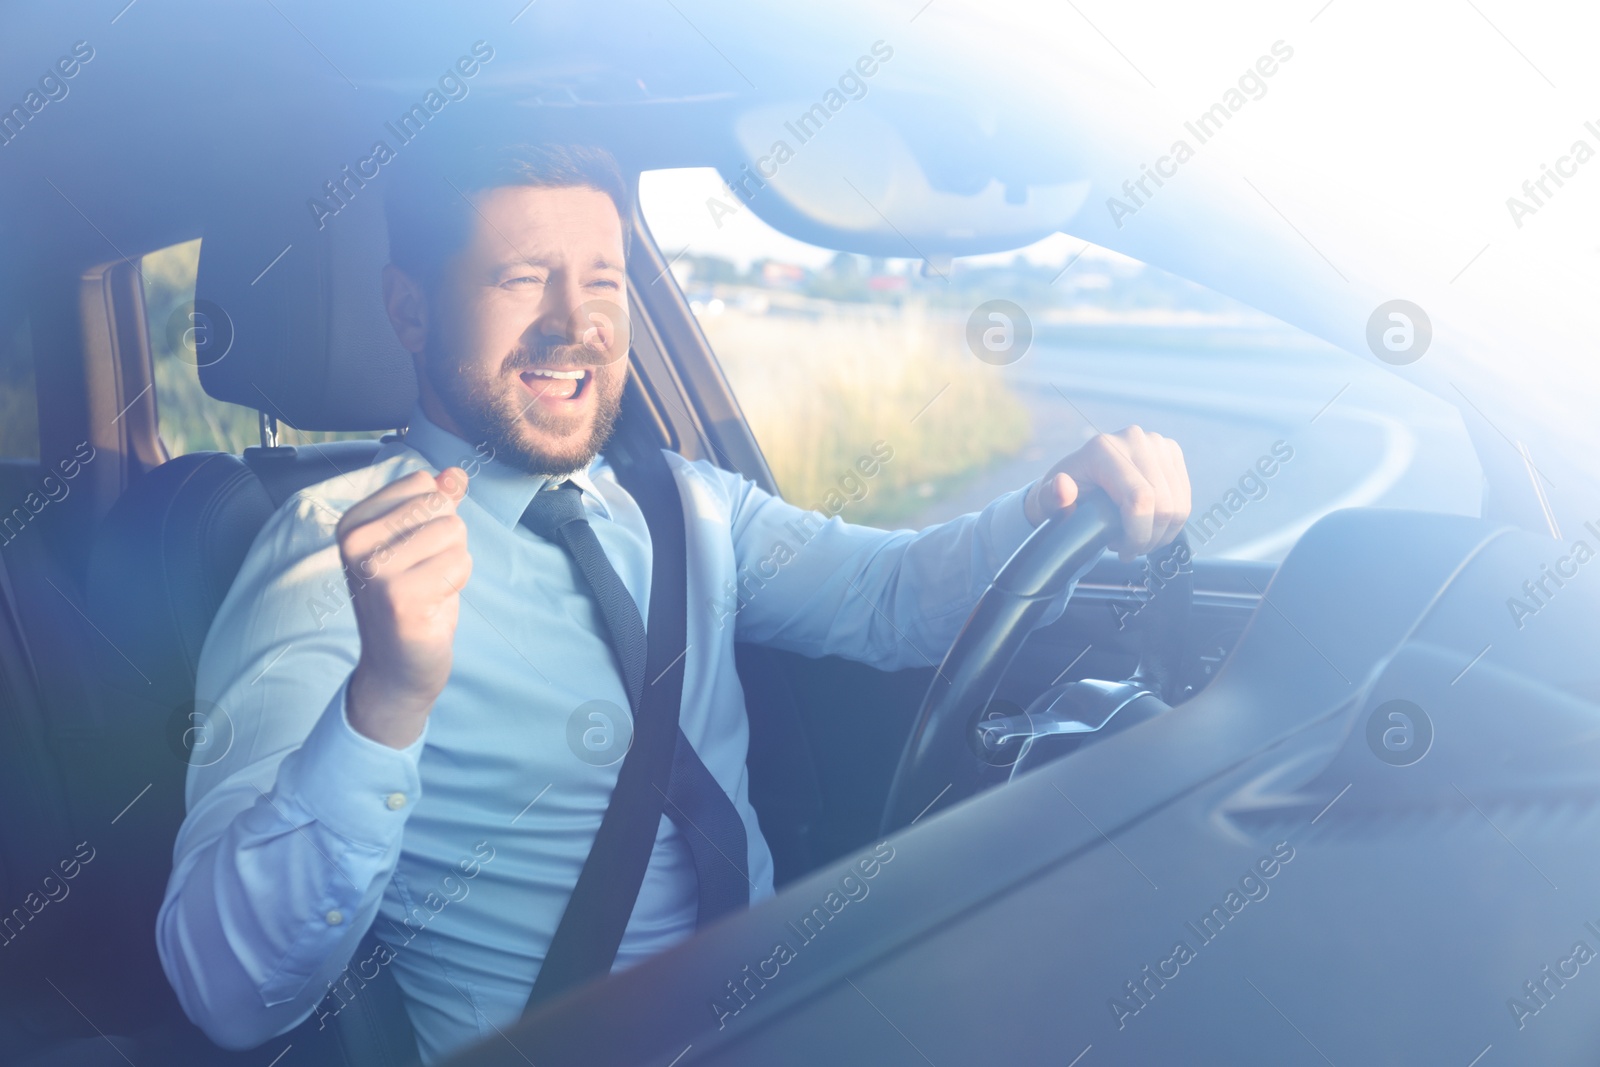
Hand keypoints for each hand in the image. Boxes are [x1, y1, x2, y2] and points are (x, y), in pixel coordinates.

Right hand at [337, 468, 472, 747]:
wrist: (398, 667)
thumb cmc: (411, 599)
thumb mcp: (418, 543)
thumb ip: (436, 503)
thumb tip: (455, 473)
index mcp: (352, 522)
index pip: (422, 484)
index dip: (434, 517)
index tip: (412, 553)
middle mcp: (354, 542)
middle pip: (440, 506)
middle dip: (447, 541)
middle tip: (423, 575)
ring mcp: (374, 570)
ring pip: (454, 531)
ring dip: (453, 562)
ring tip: (427, 588)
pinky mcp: (400, 596)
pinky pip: (461, 561)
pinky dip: (457, 584)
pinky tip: (432, 604)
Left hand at [1024, 426, 1190, 561]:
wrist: (1078, 478)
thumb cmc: (1062, 496)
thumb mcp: (1048, 501)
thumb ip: (1050, 498)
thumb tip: (1063, 486)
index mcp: (1104, 448)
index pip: (1140, 499)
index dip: (1137, 534)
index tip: (1122, 551)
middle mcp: (1134, 439)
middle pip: (1164, 505)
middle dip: (1149, 538)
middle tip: (1129, 549)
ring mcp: (1157, 443)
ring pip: (1179, 505)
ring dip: (1161, 534)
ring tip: (1136, 539)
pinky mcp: (1171, 453)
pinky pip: (1185, 498)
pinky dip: (1171, 523)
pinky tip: (1149, 526)